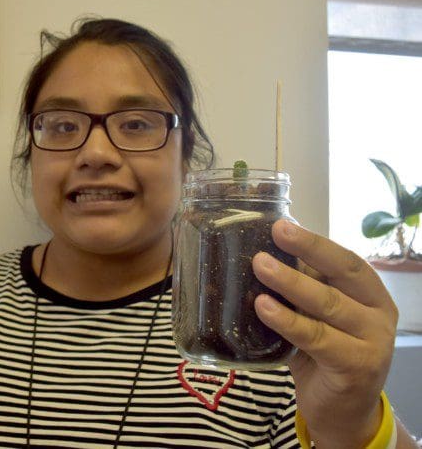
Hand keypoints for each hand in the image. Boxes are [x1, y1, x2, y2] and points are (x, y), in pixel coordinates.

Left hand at [251, 219, 397, 448]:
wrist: (342, 412)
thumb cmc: (324, 356)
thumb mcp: (316, 317)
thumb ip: (301, 291)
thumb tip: (261, 252)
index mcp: (371, 295)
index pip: (346, 261)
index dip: (315, 242)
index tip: (283, 225)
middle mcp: (378, 315)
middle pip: (342, 275)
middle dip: (308, 250)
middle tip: (275, 233)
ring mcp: (372, 342)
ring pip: (328, 304)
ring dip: (290, 283)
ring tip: (259, 266)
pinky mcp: (356, 367)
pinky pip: (317, 338)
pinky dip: (288, 321)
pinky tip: (264, 307)